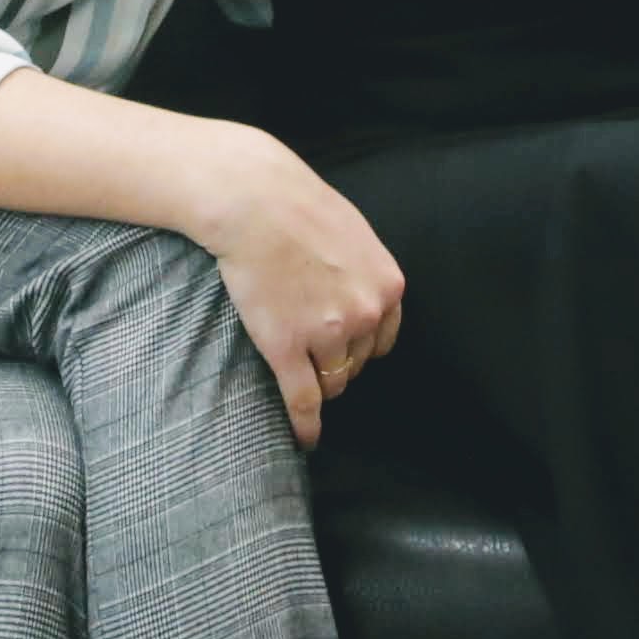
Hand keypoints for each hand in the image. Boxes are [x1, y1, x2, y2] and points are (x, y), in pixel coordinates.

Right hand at [186, 128, 403, 449]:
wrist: (251, 199)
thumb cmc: (296, 204)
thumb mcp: (354, 232)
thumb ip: (365, 270)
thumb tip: (364, 293)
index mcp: (387, 286)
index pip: (384, 340)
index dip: (362, 347)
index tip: (345, 350)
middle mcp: (366, 314)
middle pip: (358, 363)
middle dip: (338, 361)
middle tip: (309, 349)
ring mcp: (326, 334)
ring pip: (331, 382)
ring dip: (318, 382)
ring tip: (300, 377)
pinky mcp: (286, 347)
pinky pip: (303, 400)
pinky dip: (306, 426)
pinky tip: (306, 439)